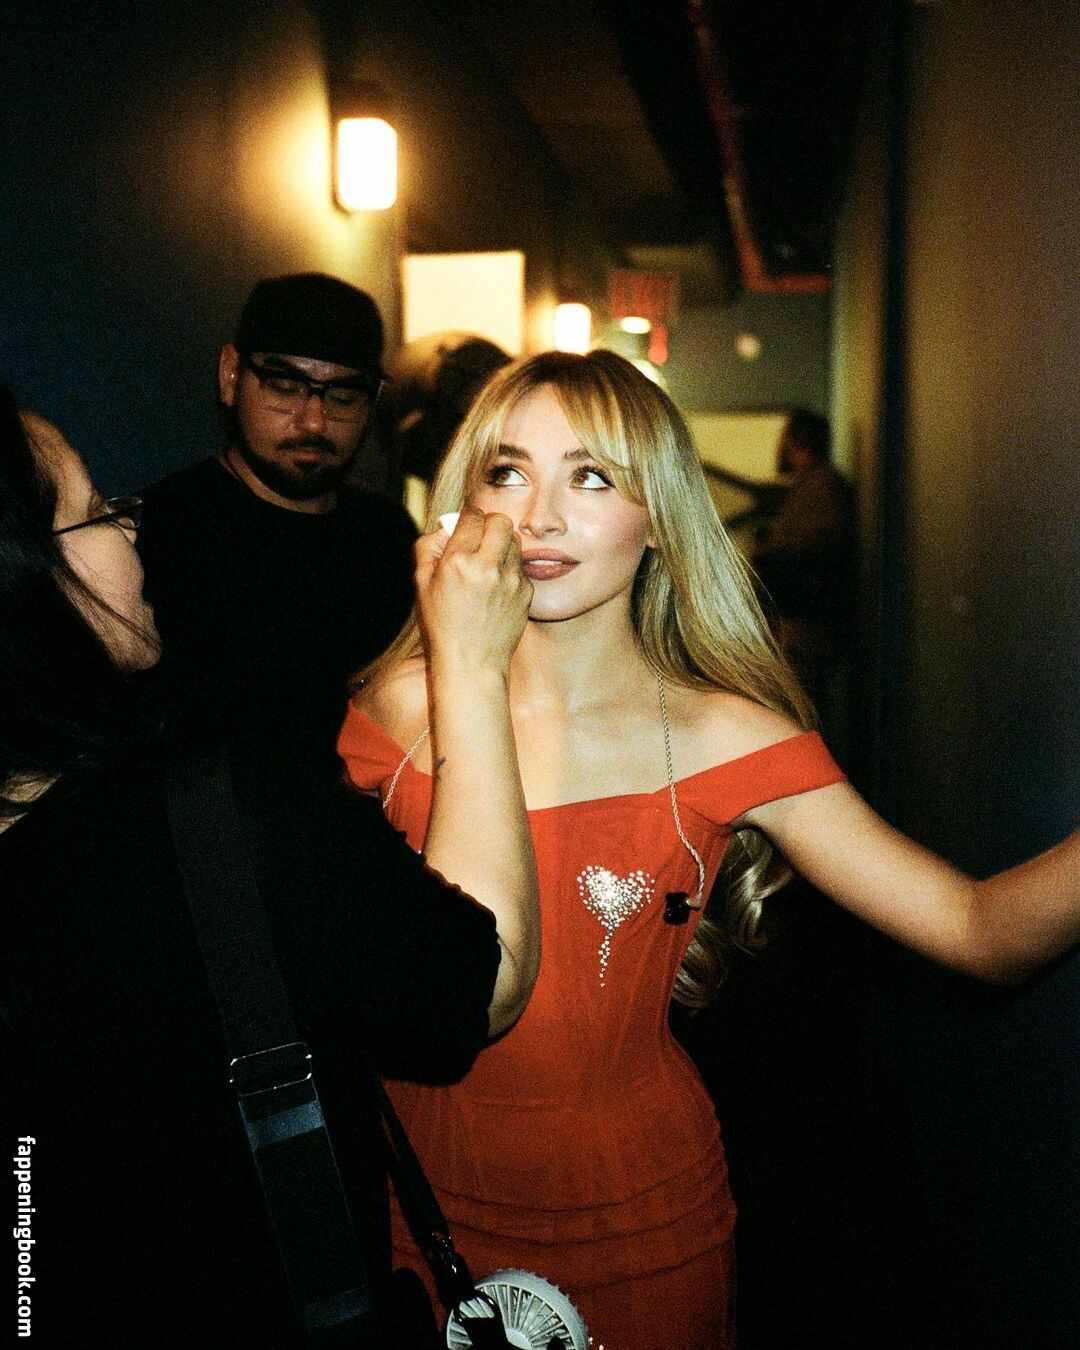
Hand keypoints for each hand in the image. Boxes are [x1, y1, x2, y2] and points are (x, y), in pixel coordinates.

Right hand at [415, 509, 531, 677]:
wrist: (472, 662)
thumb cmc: (443, 624)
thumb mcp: (422, 584)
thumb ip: (429, 547)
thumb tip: (445, 526)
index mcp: (458, 562)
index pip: (472, 516)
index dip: (467, 517)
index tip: (465, 525)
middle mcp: (488, 567)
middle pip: (501, 521)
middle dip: (490, 523)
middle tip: (481, 536)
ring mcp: (511, 580)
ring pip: (515, 541)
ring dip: (502, 544)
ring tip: (488, 562)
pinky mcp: (526, 591)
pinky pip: (521, 566)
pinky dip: (510, 569)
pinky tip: (497, 587)